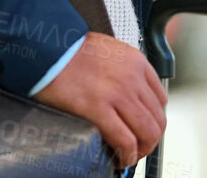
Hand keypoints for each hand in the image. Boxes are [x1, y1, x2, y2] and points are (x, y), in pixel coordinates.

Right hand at [34, 33, 166, 167]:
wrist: (47, 48)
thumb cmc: (70, 49)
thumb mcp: (108, 50)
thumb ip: (123, 69)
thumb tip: (125, 94)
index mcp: (135, 61)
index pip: (159, 98)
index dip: (153, 119)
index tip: (143, 127)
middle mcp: (132, 77)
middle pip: (157, 119)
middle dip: (150, 139)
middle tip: (139, 147)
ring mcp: (118, 93)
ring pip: (147, 132)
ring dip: (142, 150)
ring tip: (130, 156)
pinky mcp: (98, 109)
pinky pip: (124, 140)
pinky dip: (127, 155)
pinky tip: (120, 158)